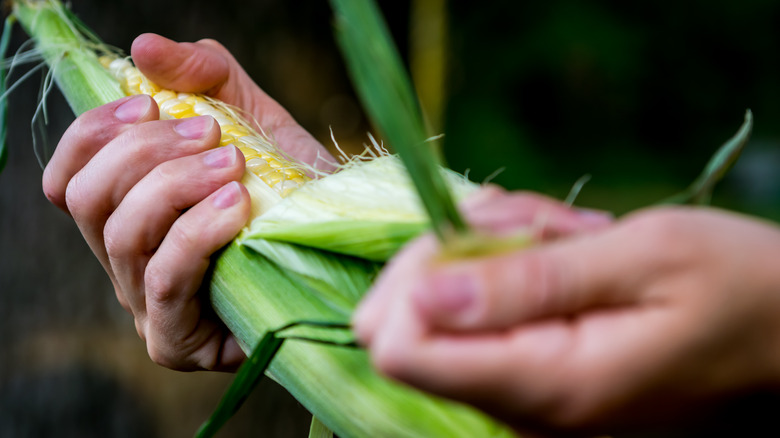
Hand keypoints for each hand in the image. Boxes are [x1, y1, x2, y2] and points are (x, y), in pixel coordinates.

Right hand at [41, 34, 331, 370]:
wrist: (345, 248)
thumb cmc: (291, 190)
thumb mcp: (252, 119)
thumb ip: (204, 77)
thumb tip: (143, 48)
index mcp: (130, 214)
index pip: (68, 178)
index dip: (92, 134)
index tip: (147, 103)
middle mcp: (127, 262)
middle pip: (86, 201)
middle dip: (143, 154)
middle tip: (211, 133)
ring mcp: (147, 306)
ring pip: (122, 237)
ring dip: (174, 186)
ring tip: (233, 165)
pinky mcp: (177, 339)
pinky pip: (165, 279)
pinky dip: (196, 232)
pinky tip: (235, 205)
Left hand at [354, 192, 779, 435]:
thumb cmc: (738, 286)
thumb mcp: (640, 258)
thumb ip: (527, 280)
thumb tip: (421, 295)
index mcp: (544, 384)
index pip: (401, 350)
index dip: (408, 281)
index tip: (464, 233)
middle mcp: (522, 404)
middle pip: (410, 327)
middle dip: (452, 251)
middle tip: (532, 222)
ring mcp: (528, 392)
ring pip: (447, 309)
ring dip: (491, 248)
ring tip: (567, 230)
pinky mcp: (539, 370)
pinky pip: (485, 311)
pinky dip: (509, 263)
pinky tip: (560, 242)